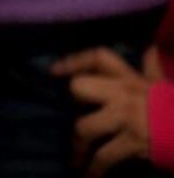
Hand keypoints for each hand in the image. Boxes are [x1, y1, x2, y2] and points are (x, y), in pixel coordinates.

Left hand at [52, 47, 152, 176]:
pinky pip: (103, 156)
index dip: (73, 60)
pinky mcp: (132, 140)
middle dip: (74, 103)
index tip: (53, 71)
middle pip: (79, 88)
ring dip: (77, 147)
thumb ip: (154, 70)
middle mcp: (125, 93)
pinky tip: (89, 176)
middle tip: (78, 115)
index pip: (98, 58)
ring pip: (83, 127)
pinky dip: (93, 169)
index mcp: (132, 79)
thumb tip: (151, 51)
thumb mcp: (165, 87)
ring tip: (76, 159)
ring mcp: (127, 117)